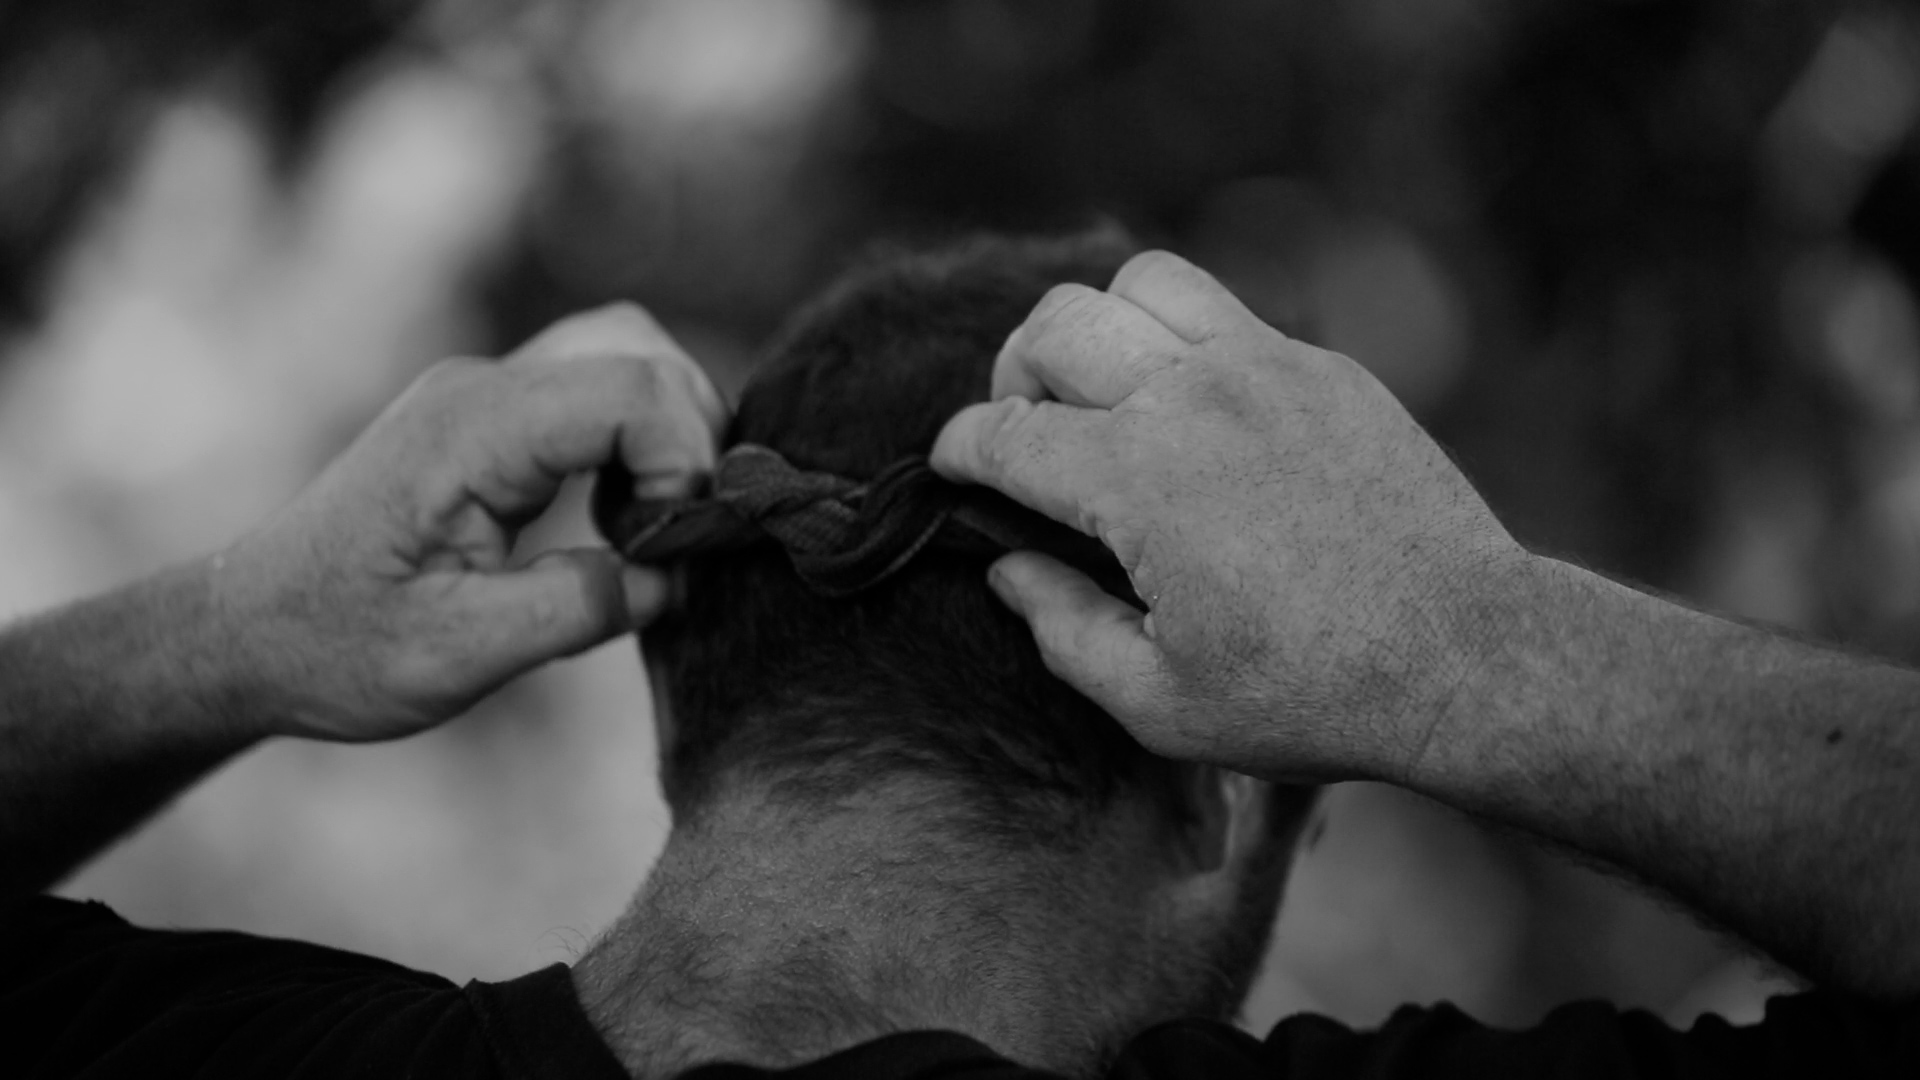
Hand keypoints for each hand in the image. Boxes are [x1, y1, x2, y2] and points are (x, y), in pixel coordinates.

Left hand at [212, 304, 726, 741]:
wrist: (247, 633)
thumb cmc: (335, 647)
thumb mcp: (457, 654)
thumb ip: (577, 610)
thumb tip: (673, 578)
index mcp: (473, 432)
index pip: (633, 390)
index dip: (686, 463)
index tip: (673, 547)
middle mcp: (482, 389)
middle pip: (640, 350)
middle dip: (692, 438)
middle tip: (678, 535)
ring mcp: (487, 394)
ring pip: (625, 354)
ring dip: (668, 432)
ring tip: (654, 523)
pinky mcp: (495, 417)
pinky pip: (596, 388)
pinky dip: (637, 438)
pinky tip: (622, 513)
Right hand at [932, 251, 1523, 781]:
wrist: (1464, 656)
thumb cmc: (1309, 694)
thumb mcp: (1159, 702)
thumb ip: (1062, 630)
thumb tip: (1010, 569)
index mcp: (1138, 481)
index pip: (1005, 431)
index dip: (958, 450)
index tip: (950, 467)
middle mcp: (1194, 399)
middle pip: (1055, 327)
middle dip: (1012, 374)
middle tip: (1026, 430)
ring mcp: (1266, 369)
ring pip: (1140, 284)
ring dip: (1097, 327)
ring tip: (1103, 391)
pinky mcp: (1323, 370)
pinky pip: (1223, 309)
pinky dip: (1177, 337)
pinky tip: (1190, 406)